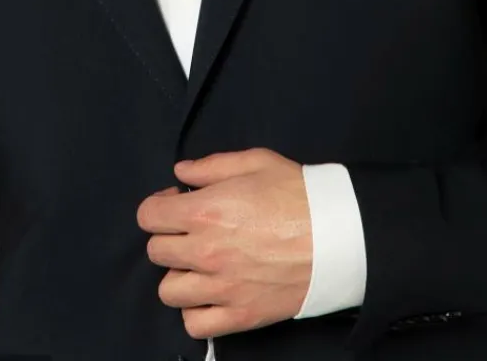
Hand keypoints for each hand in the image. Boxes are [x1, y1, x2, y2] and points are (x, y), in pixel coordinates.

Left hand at [136, 147, 312, 339]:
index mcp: (205, 211)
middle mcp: (206, 252)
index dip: (158, 205)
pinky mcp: (240, 315)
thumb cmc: (298, 194)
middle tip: (191, 229)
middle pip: (156, 251)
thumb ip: (211, 166)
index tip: (177, 203)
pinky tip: (209, 293)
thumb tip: (181, 172)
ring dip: (179, 274)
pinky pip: (195, 324)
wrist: (337, 235)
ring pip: (169, 291)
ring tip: (199, 264)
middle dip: (168, 235)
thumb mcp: (255, 162)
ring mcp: (221, 288)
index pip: (148, 216)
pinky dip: (195, 311)